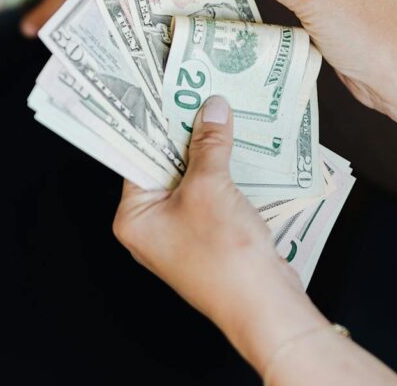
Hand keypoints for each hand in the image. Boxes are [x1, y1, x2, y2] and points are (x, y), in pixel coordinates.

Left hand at [113, 96, 324, 361]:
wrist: (262, 304)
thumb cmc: (224, 252)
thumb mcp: (211, 187)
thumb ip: (208, 144)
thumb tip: (211, 108)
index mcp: (134, 218)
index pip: (136, 157)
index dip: (154, 124)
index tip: (167, 92)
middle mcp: (151, 227)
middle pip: (164, 167)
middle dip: (185, 135)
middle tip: (200, 95)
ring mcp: (180, 234)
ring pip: (190, 181)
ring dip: (208, 153)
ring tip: (222, 113)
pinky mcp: (208, 238)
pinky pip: (209, 197)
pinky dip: (222, 175)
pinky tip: (239, 149)